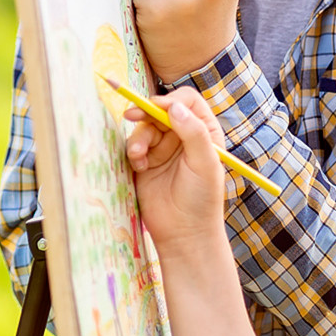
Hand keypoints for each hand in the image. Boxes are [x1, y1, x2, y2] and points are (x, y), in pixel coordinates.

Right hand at [125, 89, 227, 266]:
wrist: (183, 234)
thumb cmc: (202, 199)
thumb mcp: (205, 163)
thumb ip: (193, 132)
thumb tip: (173, 106)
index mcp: (204, 131)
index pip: (186, 102)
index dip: (171, 101)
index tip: (158, 108)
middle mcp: (183, 136)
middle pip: (160, 110)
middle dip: (146, 112)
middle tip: (131, 115)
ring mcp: (163, 148)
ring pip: (144, 127)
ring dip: (138, 138)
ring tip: (139, 157)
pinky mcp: (145, 161)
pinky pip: (134, 145)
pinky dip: (133, 152)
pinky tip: (140, 166)